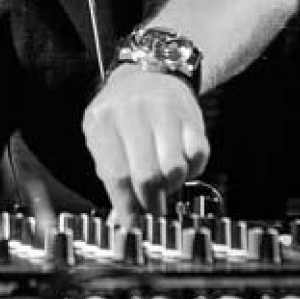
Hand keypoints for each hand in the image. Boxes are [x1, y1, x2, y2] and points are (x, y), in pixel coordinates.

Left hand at [81, 64, 209, 219]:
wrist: (150, 72)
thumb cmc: (122, 113)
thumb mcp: (102, 134)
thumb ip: (109, 172)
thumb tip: (122, 218)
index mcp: (102, 119)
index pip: (115, 175)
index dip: (127, 207)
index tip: (134, 226)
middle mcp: (131, 111)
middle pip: (146, 176)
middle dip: (151, 203)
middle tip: (153, 210)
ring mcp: (163, 110)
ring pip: (174, 169)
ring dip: (171, 185)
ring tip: (164, 180)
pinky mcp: (190, 114)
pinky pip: (197, 156)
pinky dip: (192, 169)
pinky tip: (180, 161)